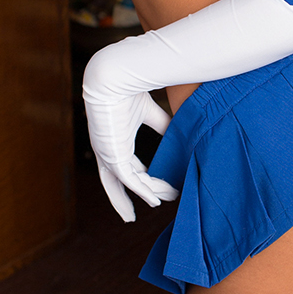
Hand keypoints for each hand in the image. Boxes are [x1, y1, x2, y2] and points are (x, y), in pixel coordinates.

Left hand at [82, 53, 177, 223]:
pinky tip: (154, 200)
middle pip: (114, 183)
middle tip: (131, 216)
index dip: (140, 180)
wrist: (115, 77)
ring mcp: (107, 153)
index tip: (154, 191)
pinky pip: (128, 179)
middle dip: (122, 200)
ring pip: (124, 183)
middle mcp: (107, 150)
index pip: (126, 168)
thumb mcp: (152, 112)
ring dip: (142, 194)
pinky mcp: (111, 154)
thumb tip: (184, 133)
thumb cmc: (130, 88)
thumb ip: (165, 125)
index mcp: (114, 141)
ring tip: (161, 203)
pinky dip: (141, 190)